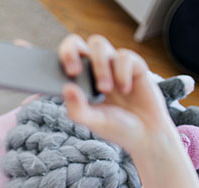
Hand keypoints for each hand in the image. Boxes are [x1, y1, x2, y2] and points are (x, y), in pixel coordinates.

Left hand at [58, 34, 175, 154]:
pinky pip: (124, 56)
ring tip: (105, 90)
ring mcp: (111, 64)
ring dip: (100, 66)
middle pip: (75, 43)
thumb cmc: (116, 126)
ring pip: (98, 44)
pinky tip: (126, 90)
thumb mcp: (94, 122)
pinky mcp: (132, 64)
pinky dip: (123, 73)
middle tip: (73, 71)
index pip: (59, 62)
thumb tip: (67, 88)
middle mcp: (91, 68)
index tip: (56, 75)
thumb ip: (78, 109)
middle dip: (70, 51)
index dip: (50, 62)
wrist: (147, 133)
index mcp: (77, 82)